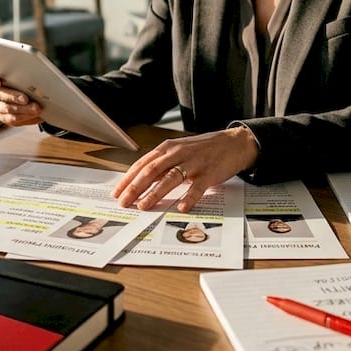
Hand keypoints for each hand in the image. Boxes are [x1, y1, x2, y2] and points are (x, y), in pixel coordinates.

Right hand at [0, 69, 42, 125]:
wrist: (38, 93)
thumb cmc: (29, 77)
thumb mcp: (28, 69)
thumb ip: (24, 69)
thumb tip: (33, 70)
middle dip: (12, 96)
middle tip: (25, 98)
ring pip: (5, 108)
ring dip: (21, 109)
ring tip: (35, 108)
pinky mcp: (5, 117)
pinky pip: (12, 118)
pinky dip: (25, 116)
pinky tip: (34, 114)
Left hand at [112, 126, 258, 212]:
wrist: (234, 143)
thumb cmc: (203, 149)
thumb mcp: (179, 151)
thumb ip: (161, 165)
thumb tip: (140, 181)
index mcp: (167, 148)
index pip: (142, 164)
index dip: (128, 179)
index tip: (116, 192)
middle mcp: (178, 154)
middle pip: (152, 171)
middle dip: (135, 187)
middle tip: (124, 201)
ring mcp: (193, 163)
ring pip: (170, 178)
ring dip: (155, 193)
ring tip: (144, 206)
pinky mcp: (209, 173)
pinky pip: (197, 187)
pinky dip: (188, 197)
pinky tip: (180, 207)